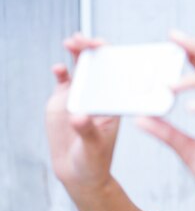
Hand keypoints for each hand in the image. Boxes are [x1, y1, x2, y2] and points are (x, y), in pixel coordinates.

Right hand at [45, 33, 119, 192]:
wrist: (77, 172)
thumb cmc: (94, 161)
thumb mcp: (93, 147)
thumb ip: (86, 130)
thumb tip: (78, 116)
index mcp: (116, 103)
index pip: (119, 75)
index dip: (114, 58)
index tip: (109, 49)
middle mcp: (101, 95)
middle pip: (100, 65)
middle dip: (93, 48)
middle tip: (85, 39)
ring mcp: (83, 95)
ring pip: (82, 67)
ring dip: (78, 52)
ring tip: (72, 41)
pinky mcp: (64, 100)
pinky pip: (64, 80)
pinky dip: (61, 71)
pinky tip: (59, 68)